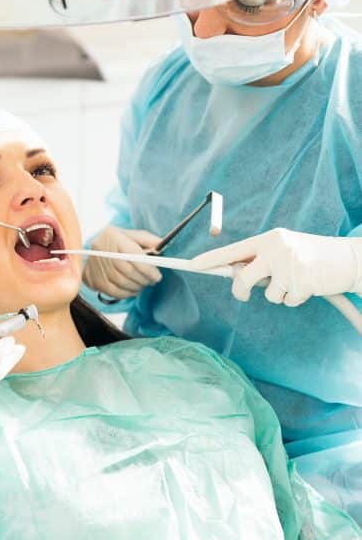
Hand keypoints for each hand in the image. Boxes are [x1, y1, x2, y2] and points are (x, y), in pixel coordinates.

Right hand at [83, 226, 162, 298]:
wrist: (95, 248)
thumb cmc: (118, 241)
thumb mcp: (133, 235)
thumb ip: (148, 240)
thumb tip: (161, 246)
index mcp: (112, 235)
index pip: (133, 256)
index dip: (148, 269)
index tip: (157, 276)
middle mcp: (101, 249)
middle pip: (127, 271)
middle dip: (144, 279)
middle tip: (152, 281)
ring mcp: (94, 265)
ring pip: (121, 282)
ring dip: (136, 287)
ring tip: (143, 284)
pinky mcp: (92, 278)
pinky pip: (112, 291)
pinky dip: (126, 294)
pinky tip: (132, 290)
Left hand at [193, 229, 361, 305]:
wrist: (349, 259)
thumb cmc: (312, 256)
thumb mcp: (285, 250)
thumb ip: (261, 260)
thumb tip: (235, 275)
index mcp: (270, 238)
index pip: (235, 249)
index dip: (212, 259)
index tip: (192, 264)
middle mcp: (277, 249)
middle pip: (243, 277)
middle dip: (241, 291)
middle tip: (245, 294)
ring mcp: (290, 265)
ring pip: (268, 295)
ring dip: (280, 295)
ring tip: (297, 281)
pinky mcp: (303, 282)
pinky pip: (287, 301)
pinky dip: (296, 299)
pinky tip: (309, 286)